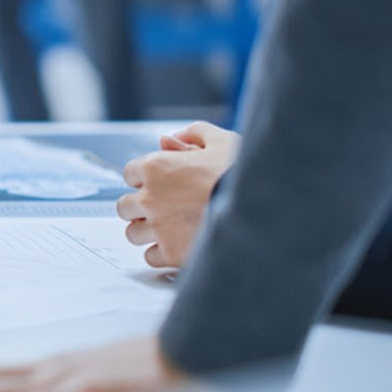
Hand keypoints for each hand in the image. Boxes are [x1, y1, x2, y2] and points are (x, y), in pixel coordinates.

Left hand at [118, 123, 241, 267]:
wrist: (267, 212)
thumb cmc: (244, 174)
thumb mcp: (223, 142)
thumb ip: (195, 134)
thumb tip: (171, 138)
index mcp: (156, 167)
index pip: (130, 173)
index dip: (145, 178)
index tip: (162, 184)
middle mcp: (151, 198)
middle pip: (125, 206)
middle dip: (140, 207)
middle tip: (164, 208)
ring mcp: (159, 228)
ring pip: (133, 233)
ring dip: (147, 231)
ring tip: (171, 228)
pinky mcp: (172, 254)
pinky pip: (150, 256)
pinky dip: (161, 253)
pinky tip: (179, 245)